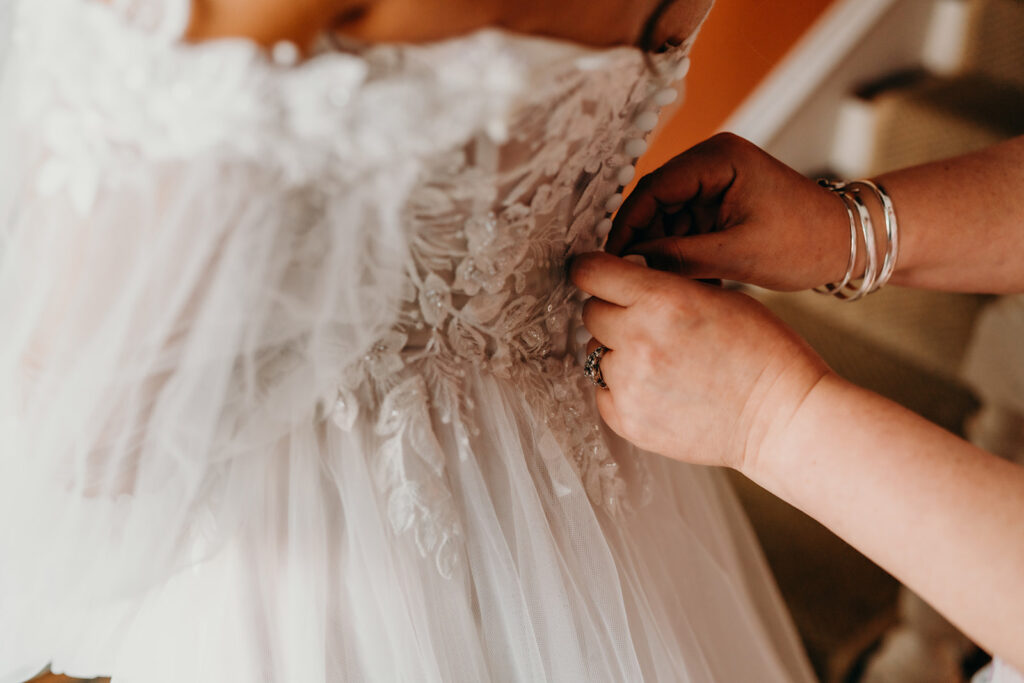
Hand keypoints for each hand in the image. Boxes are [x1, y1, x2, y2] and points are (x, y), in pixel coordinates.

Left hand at [570, 251, 829, 471]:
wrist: (783, 417)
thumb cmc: (764, 353)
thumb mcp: (718, 296)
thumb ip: (665, 284)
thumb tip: (626, 276)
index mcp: (662, 300)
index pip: (590, 272)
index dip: (590, 270)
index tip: (592, 274)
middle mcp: (638, 340)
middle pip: (591, 312)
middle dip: (613, 313)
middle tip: (647, 324)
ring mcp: (630, 385)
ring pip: (596, 354)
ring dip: (619, 353)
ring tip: (663, 363)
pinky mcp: (628, 421)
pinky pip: (603, 392)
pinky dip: (622, 389)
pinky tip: (660, 389)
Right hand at [607, 133, 852, 291]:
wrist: (849, 243)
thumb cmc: (806, 241)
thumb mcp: (739, 254)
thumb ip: (680, 258)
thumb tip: (630, 265)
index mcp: (718, 158)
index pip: (652, 188)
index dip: (628, 226)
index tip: (614, 261)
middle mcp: (712, 162)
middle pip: (654, 202)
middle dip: (643, 241)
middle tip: (632, 278)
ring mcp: (715, 182)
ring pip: (666, 219)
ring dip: (662, 251)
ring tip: (667, 284)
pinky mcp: (719, 203)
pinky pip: (683, 228)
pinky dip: (680, 254)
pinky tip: (687, 278)